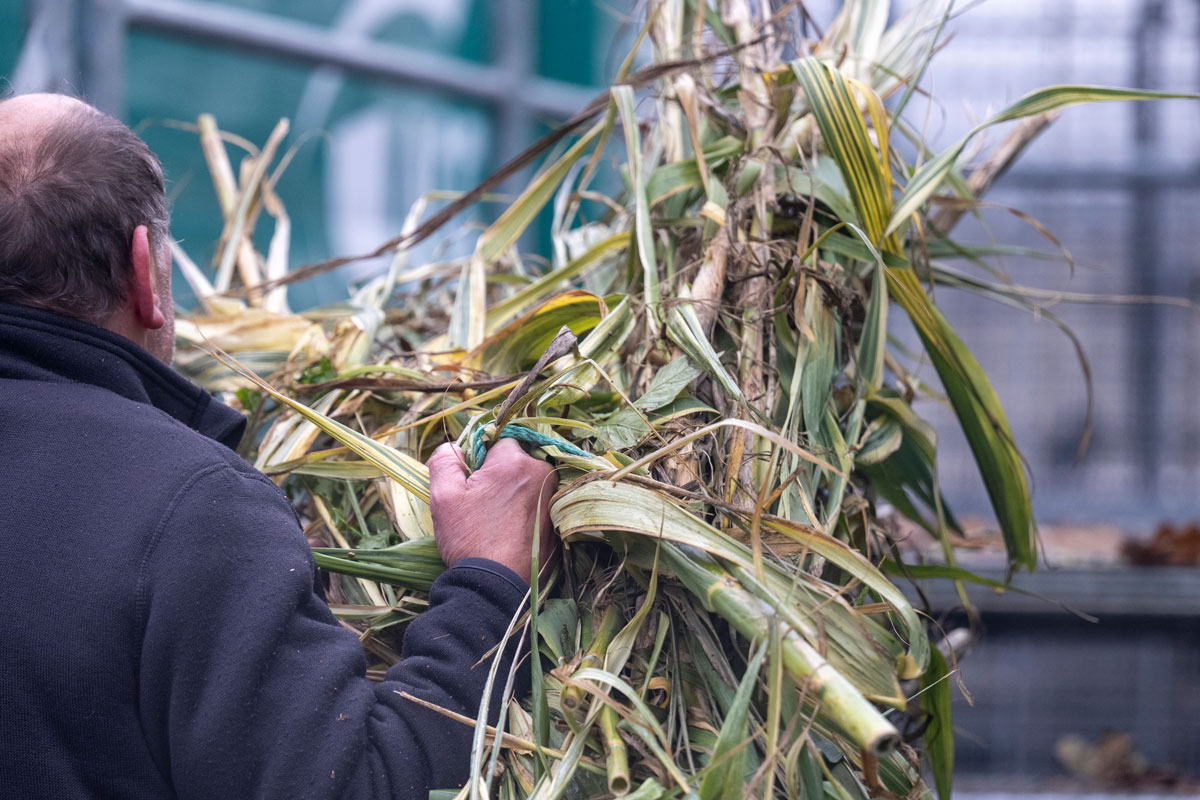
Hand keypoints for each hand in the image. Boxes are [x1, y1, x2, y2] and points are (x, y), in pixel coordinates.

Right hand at [426, 439, 557, 582]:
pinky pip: (537, 504)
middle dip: (498, 476)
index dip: (480, 460)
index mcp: (515, 462)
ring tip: (494, 522)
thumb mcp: (443, 496)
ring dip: (512, 494)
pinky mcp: (558, 521)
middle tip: (481, 506)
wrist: (497, 586)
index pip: (498, 442)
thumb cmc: (469, 539)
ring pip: (527, 483)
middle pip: (516, 461)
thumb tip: (454, 446)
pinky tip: (508, 533)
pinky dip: (523, 512)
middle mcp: (542, 474)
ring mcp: (553, 498)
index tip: (471, 485)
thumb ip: (444, 460)